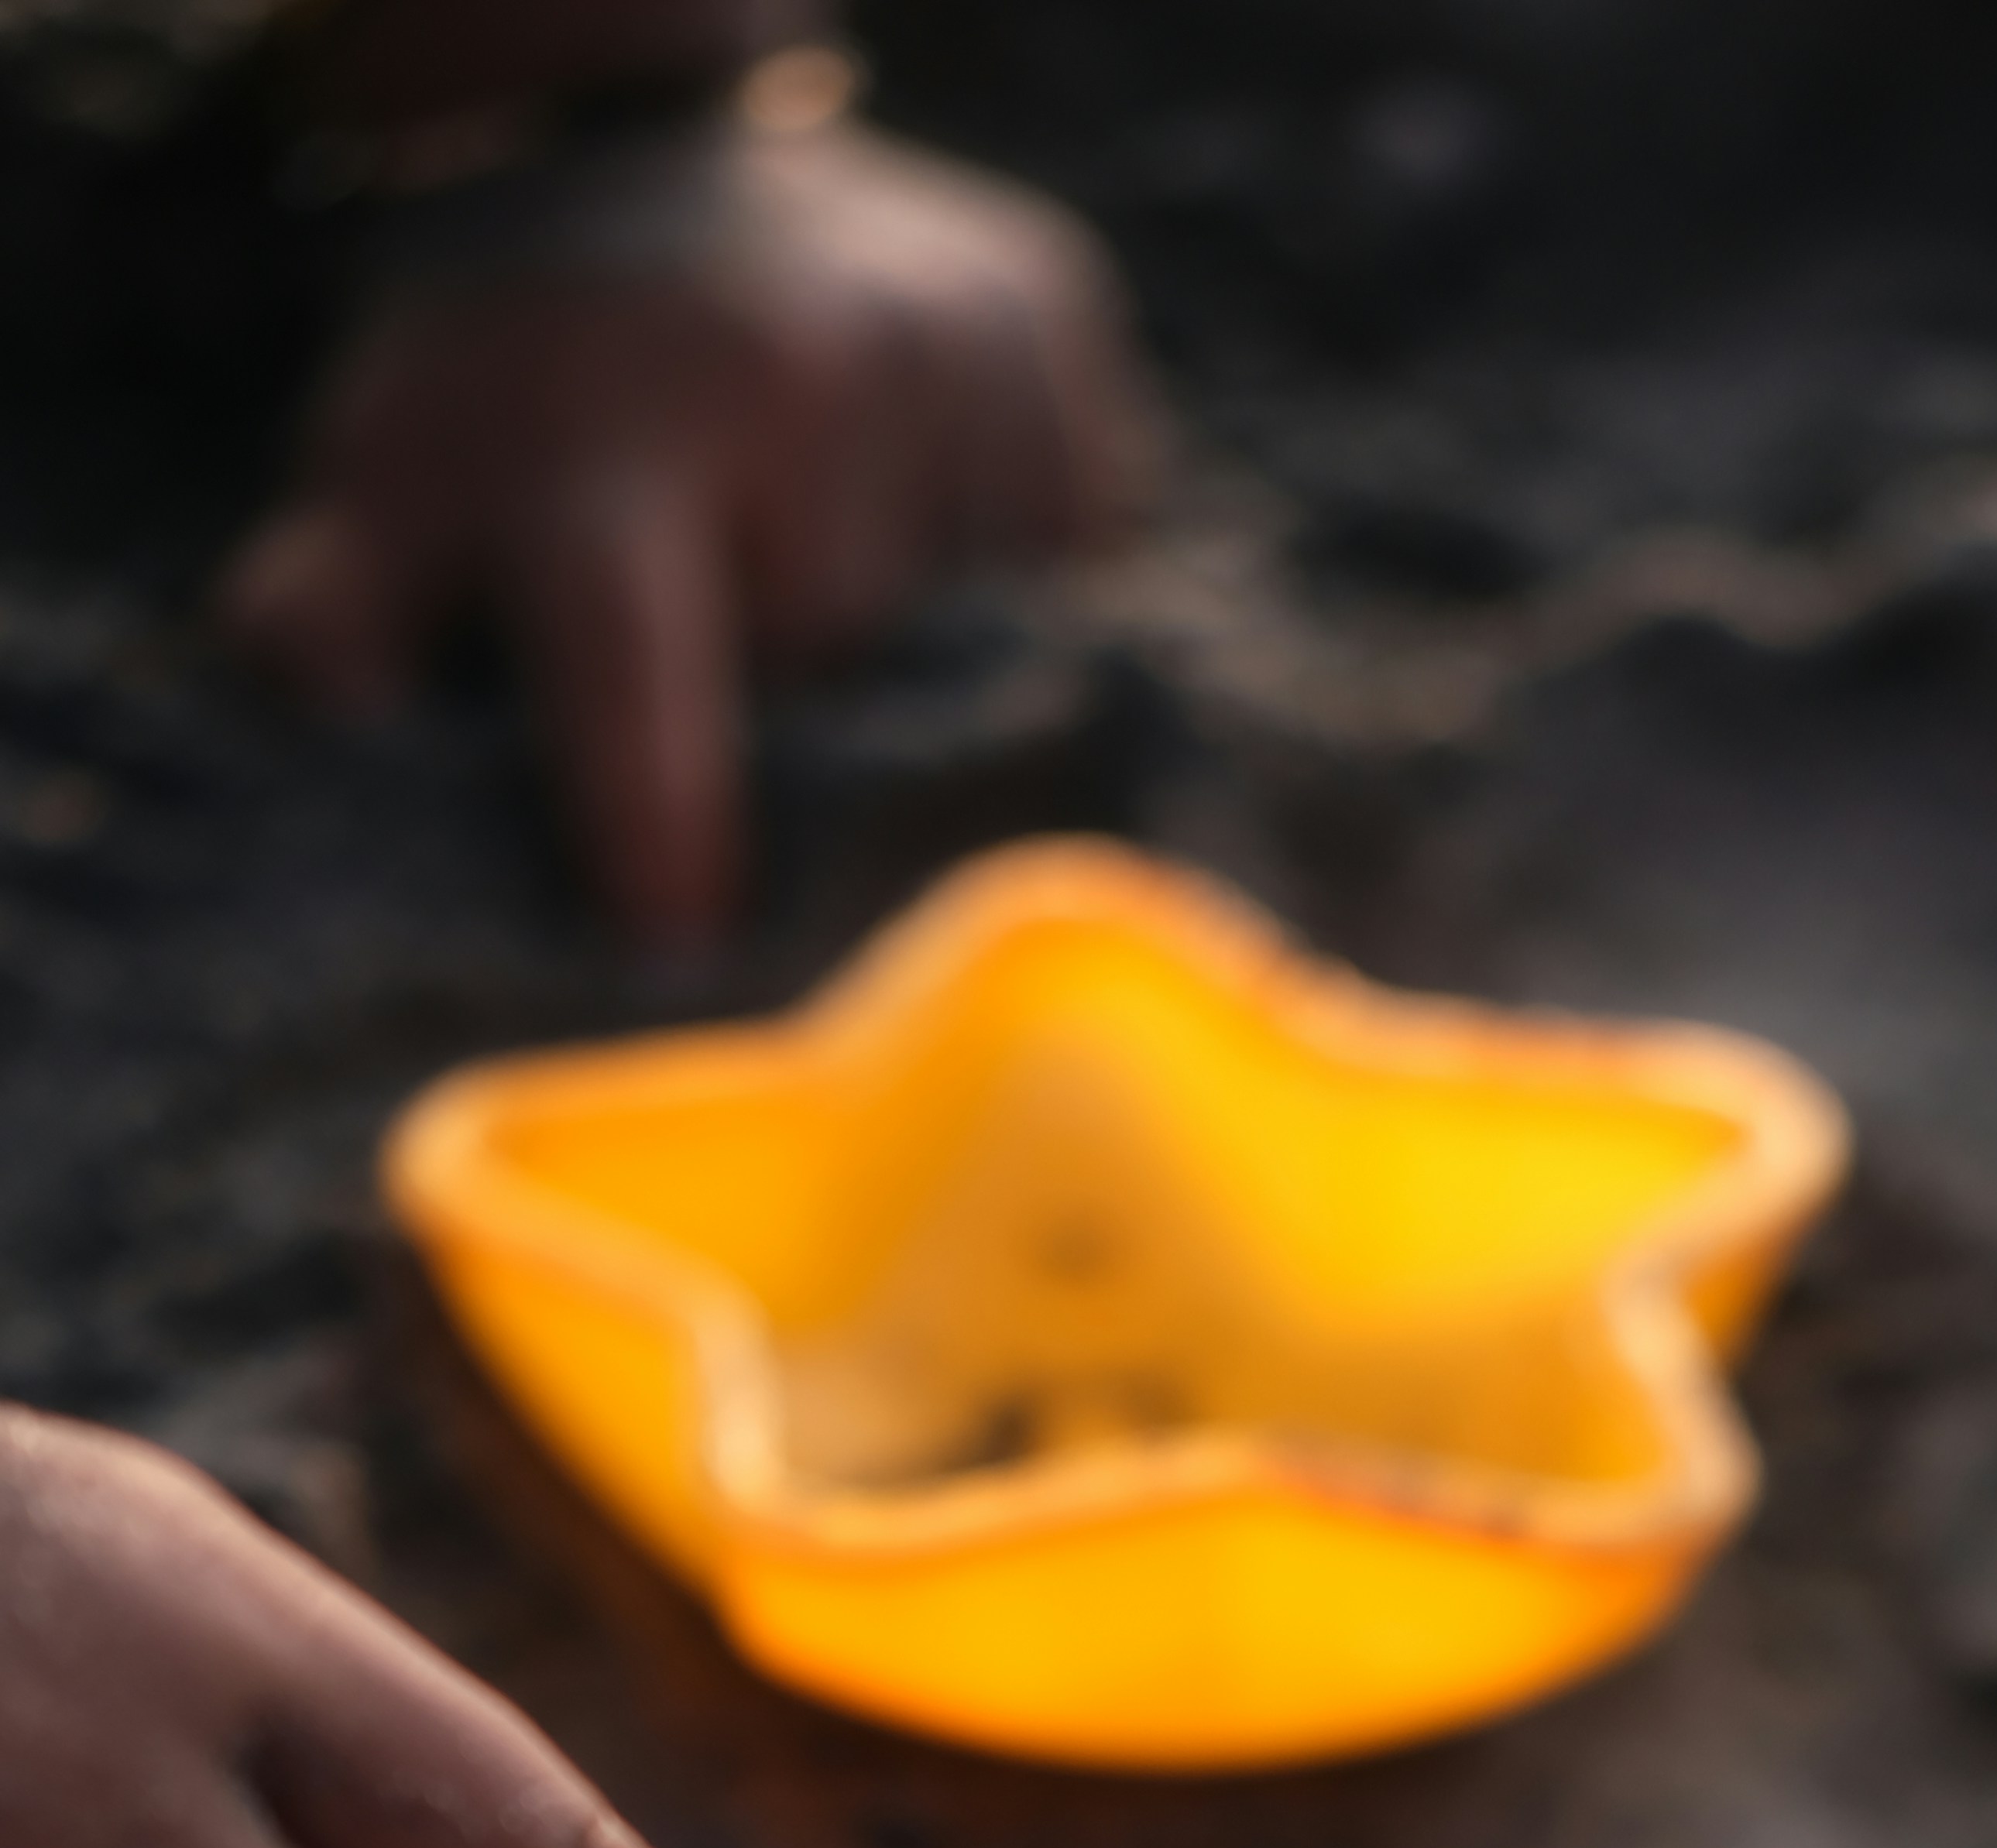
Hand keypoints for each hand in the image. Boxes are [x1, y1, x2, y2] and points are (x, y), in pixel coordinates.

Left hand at [221, 118, 1149, 940]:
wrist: (658, 176)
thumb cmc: (527, 399)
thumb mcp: (394, 487)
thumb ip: (336, 612)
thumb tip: (326, 703)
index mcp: (607, 430)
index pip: (634, 642)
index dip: (657, 792)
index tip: (681, 931)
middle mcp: (791, 367)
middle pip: (845, 670)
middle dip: (814, 730)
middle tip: (766, 701)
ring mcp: (941, 341)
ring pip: (988, 628)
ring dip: (931, 667)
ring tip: (853, 611)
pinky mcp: (1051, 332)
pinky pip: (1079, 550)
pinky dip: (1019, 586)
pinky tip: (937, 540)